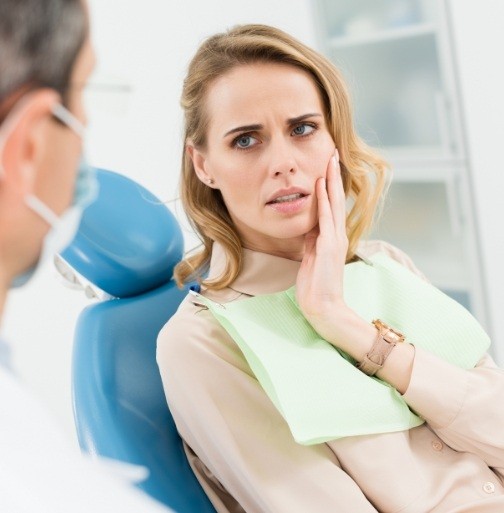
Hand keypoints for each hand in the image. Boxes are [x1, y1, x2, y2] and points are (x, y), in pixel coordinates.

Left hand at [295, 149, 348, 340]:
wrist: (324, 307)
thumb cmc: (316, 285)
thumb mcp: (311, 257)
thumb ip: (312, 241)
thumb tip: (308, 227)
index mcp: (331, 237)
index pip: (331, 205)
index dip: (328, 185)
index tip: (326, 165)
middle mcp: (336, 235)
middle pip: (335, 199)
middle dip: (332, 175)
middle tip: (332, 153)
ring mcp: (334, 240)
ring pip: (332, 204)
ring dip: (330, 182)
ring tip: (330, 160)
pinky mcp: (329, 247)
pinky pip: (325, 219)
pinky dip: (323, 201)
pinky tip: (320, 186)